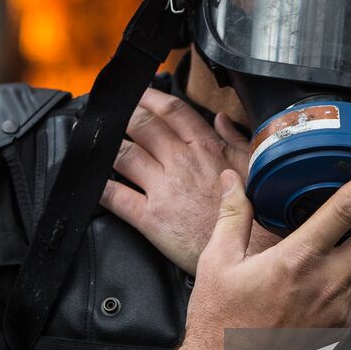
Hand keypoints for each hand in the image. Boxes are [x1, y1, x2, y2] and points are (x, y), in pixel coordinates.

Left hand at [100, 89, 277, 273]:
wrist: (252, 255)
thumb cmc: (256, 215)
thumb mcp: (253, 167)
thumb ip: (235, 139)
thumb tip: (222, 119)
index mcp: (206, 148)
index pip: (172, 110)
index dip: (150, 97)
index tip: (139, 94)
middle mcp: (181, 163)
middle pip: (142, 125)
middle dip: (124, 115)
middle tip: (113, 114)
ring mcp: (163, 189)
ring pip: (124, 154)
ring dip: (108, 145)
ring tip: (100, 143)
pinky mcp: (151, 218)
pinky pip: (116, 196)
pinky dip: (100, 186)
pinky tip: (94, 181)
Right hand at [155, 151, 350, 349]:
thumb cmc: (218, 325)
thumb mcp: (217, 262)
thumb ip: (232, 215)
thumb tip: (234, 181)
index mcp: (297, 260)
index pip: (345, 208)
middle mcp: (325, 285)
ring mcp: (336, 312)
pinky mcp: (337, 334)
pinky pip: (347, 298)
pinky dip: (340, 283)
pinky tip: (318, 286)